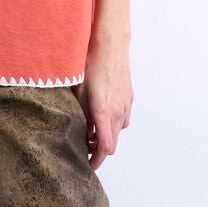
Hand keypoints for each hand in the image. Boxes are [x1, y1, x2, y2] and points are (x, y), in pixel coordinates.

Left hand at [73, 32, 132, 169]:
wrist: (110, 43)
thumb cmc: (90, 62)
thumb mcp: (78, 88)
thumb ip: (81, 112)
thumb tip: (83, 131)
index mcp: (103, 110)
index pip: (105, 146)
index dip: (97, 159)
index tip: (89, 163)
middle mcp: (118, 111)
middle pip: (113, 143)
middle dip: (100, 149)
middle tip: (86, 147)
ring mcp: (126, 104)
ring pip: (119, 131)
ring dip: (108, 136)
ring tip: (93, 131)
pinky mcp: (129, 97)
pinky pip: (124, 118)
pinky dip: (115, 124)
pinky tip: (104, 115)